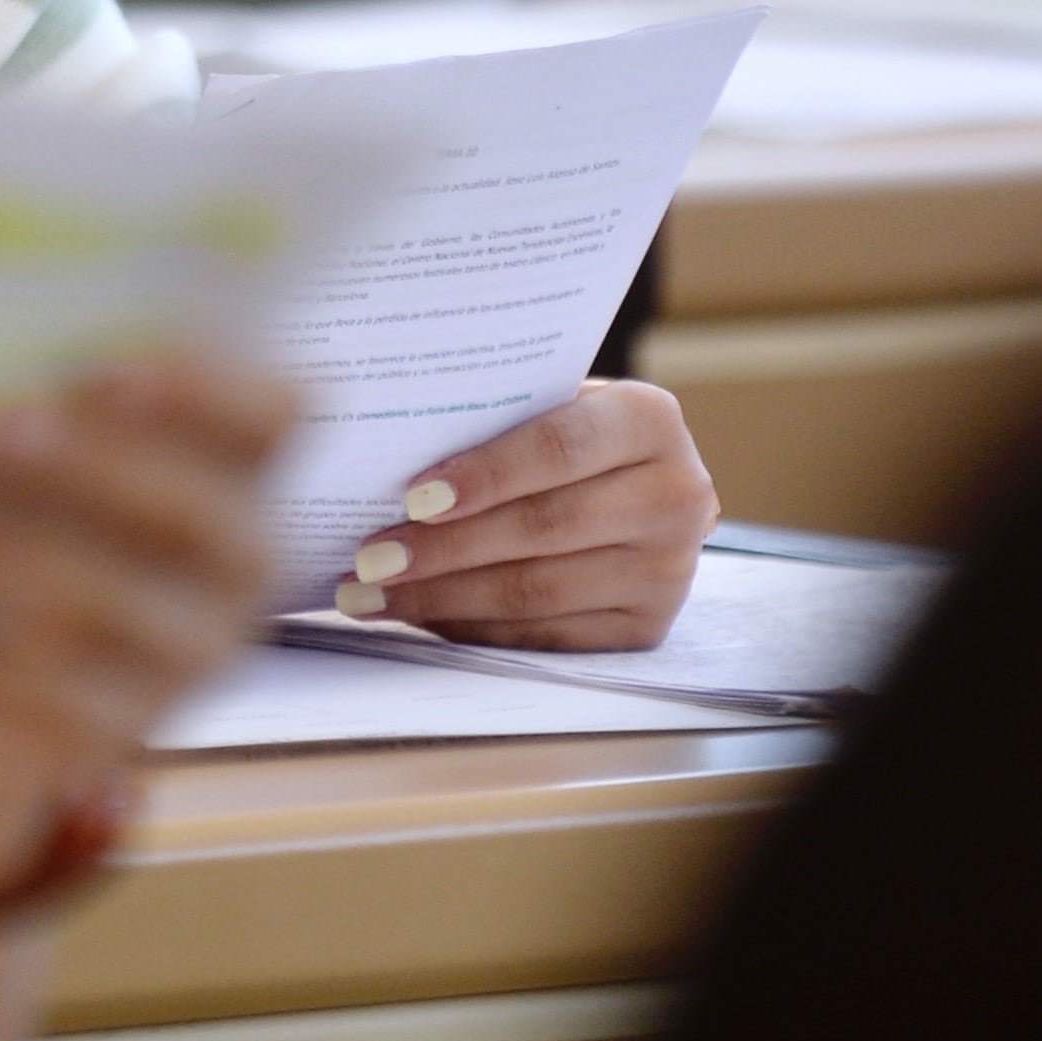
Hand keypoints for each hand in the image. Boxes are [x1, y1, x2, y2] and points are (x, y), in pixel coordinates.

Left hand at [0, 352, 292, 888]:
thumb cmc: (15, 496)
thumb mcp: (37, 434)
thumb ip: (43, 400)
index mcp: (238, 464)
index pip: (274, 413)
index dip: (205, 390)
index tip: (106, 371)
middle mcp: (241, 562)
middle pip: (194, 512)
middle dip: (88, 469)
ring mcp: (191, 657)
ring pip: (118, 608)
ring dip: (9, 554)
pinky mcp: (120, 731)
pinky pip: (51, 696)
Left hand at [335, 379, 714, 649]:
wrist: (641, 489)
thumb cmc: (564, 433)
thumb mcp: (547, 404)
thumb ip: (492, 419)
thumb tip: (381, 453)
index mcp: (648, 420)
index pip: (557, 448)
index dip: (484, 474)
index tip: (412, 498)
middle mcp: (674, 497)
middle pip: (541, 528)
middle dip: (443, 549)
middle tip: (368, 558)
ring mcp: (667, 571)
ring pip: (537, 591)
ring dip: (442, 598)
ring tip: (367, 594)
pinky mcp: (647, 627)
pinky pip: (545, 636)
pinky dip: (472, 628)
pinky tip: (418, 615)